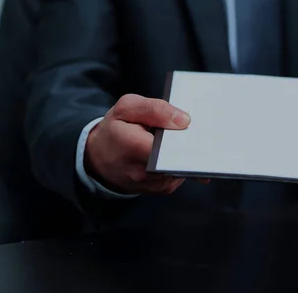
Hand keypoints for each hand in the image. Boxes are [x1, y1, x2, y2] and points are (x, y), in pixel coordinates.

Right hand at [85, 94, 208, 194]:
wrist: (99, 157)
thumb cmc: (114, 129)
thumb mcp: (127, 107)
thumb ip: (155, 109)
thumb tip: (184, 120)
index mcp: (134, 147)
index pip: (171, 146)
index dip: (187, 137)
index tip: (198, 128)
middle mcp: (143, 172)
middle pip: (181, 158)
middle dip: (191, 144)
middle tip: (198, 131)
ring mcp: (154, 184)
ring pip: (183, 166)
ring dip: (187, 153)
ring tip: (182, 138)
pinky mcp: (162, 189)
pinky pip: (180, 174)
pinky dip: (182, 161)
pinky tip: (177, 150)